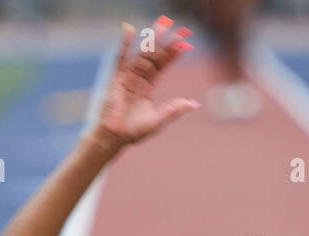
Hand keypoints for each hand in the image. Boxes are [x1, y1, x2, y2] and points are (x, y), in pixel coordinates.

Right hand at [93, 17, 199, 149]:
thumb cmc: (133, 132)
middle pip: (154, 56)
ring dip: (151, 40)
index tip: (185, 42)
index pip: (163, 65)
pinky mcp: (116, 79)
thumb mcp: (157, 120)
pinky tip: (129, 30)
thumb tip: (194, 104)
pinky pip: (120, 58)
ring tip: (161, 24)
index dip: (173, 54)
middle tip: (178, 28)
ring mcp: (127, 77)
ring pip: (141, 54)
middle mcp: (138, 78)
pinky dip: (124, 45)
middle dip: (166, 42)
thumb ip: (173, 110)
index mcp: (148, 86)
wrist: (114, 137)